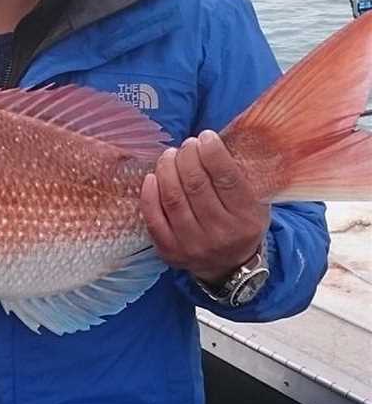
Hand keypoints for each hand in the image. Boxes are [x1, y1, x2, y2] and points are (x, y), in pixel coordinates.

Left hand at [140, 130, 269, 284]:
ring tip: (169, 155)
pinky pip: (153, 218)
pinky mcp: (169, 251)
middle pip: (196, 185)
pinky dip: (149, 194)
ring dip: (167, 170)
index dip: (212, 153)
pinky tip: (152, 177)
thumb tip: (212, 143)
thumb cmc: (240, 225)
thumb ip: (239, 177)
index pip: (226, 179)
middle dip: (188, 157)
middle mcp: (219, 233)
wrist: (227, 266)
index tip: (205, 136)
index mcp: (245, 218)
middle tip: (186, 145)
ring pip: (173, 198)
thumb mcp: (255, 203)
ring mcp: (191, 244)